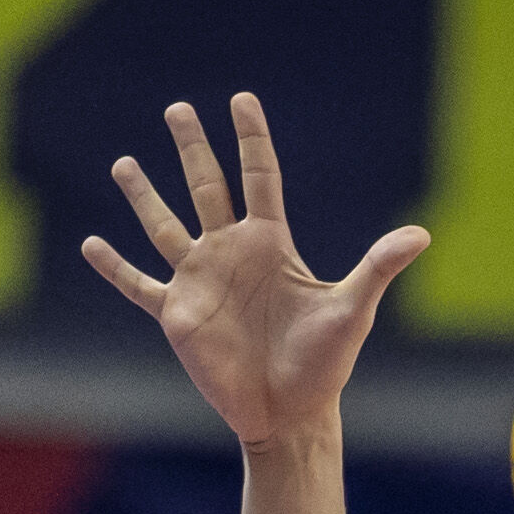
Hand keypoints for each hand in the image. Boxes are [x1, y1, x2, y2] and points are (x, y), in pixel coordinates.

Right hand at [80, 92, 427, 452]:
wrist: (291, 413)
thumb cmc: (325, 364)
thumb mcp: (352, 308)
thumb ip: (378, 266)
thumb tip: (422, 234)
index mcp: (271, 243)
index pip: (259, 177)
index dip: (251, 139)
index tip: (242, 99)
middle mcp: (231, 252)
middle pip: (206, 186)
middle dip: (192, 147)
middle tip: (178, 108)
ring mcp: (201, 280)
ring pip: (165, 226)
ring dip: (144, 195)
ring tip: (123, 163)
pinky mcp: (177, 313)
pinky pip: (138, 284)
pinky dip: (114, 267)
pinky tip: (91, 244)